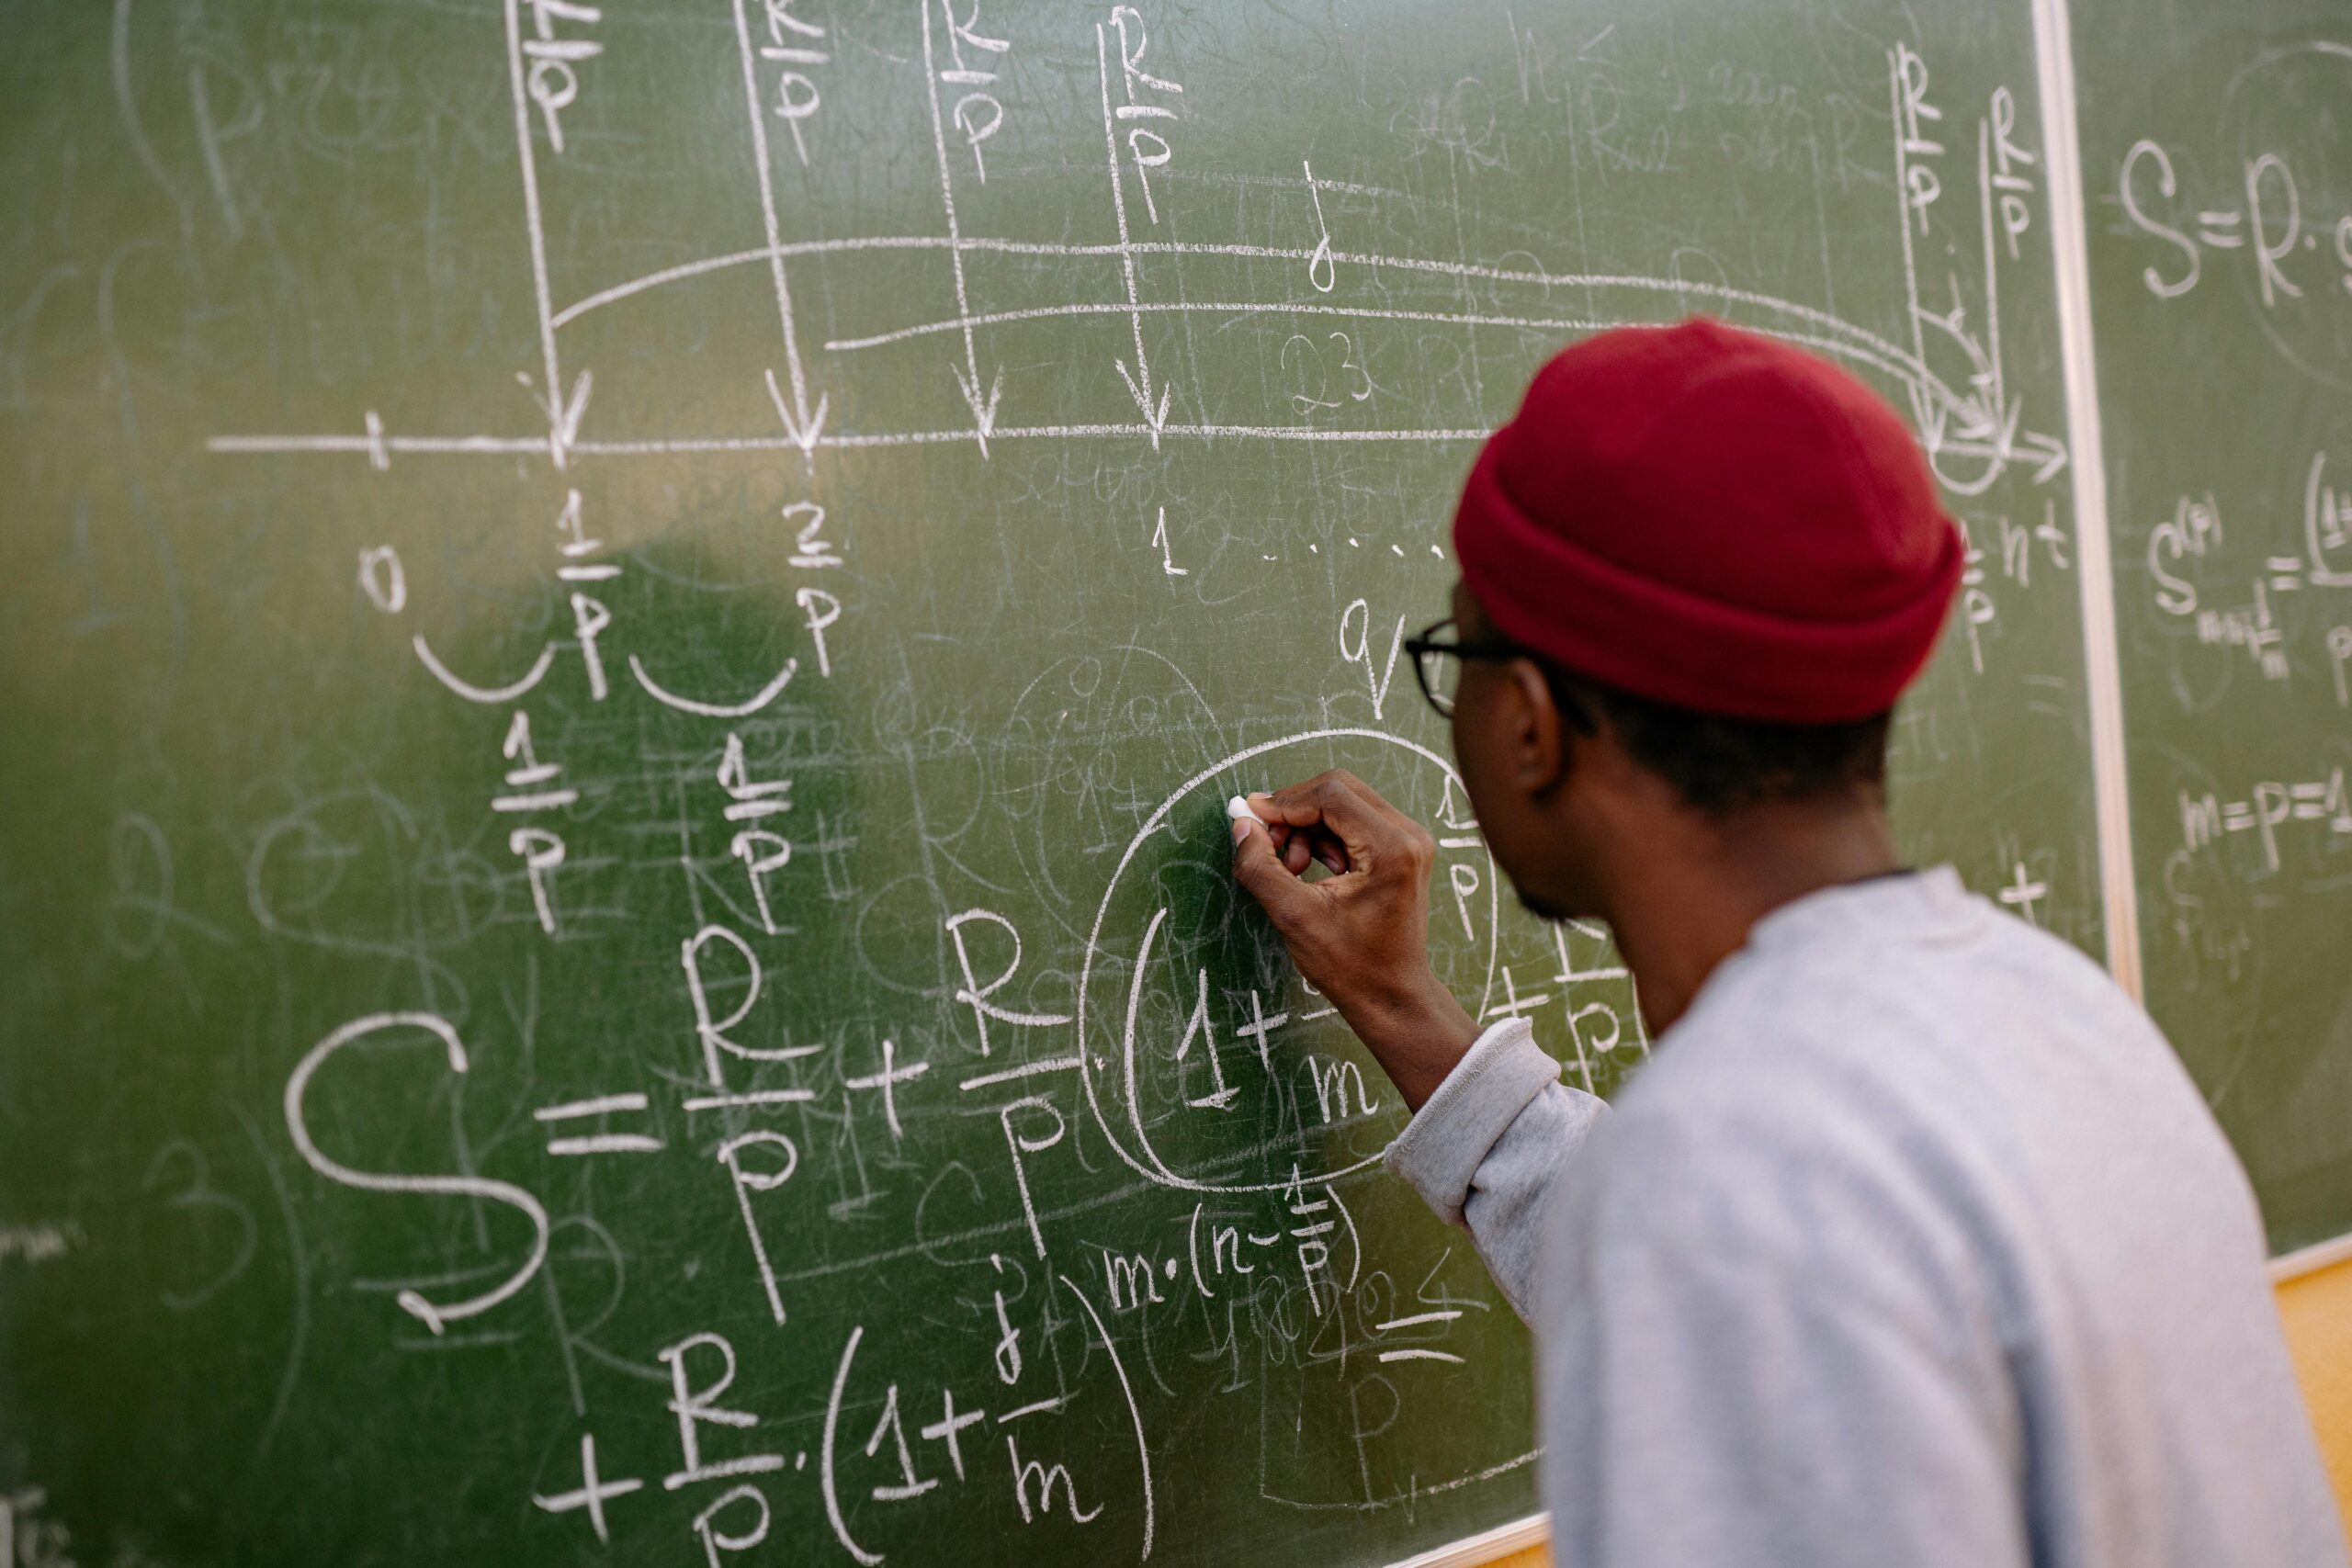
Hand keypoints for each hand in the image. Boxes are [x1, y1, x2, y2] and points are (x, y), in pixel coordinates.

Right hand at [1228, 770, 1479, 1109]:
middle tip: (1267, 844)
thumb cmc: (1352, 965)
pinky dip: (1326, 836)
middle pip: (1338, 789)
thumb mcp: (1295, 917)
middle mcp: (1408, 835)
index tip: (1251, 820)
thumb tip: (1241, 826)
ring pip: (1345, 803)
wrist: (1392, 995)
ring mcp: (1409, 840)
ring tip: (1291, 867)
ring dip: (1308, 826)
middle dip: (1294, 811)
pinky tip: (1312, 869)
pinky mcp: (1403, 850)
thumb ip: (1260, 867)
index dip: (1284, 803)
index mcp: (1391, 848)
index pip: (1330, 794)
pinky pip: (1355, 821)